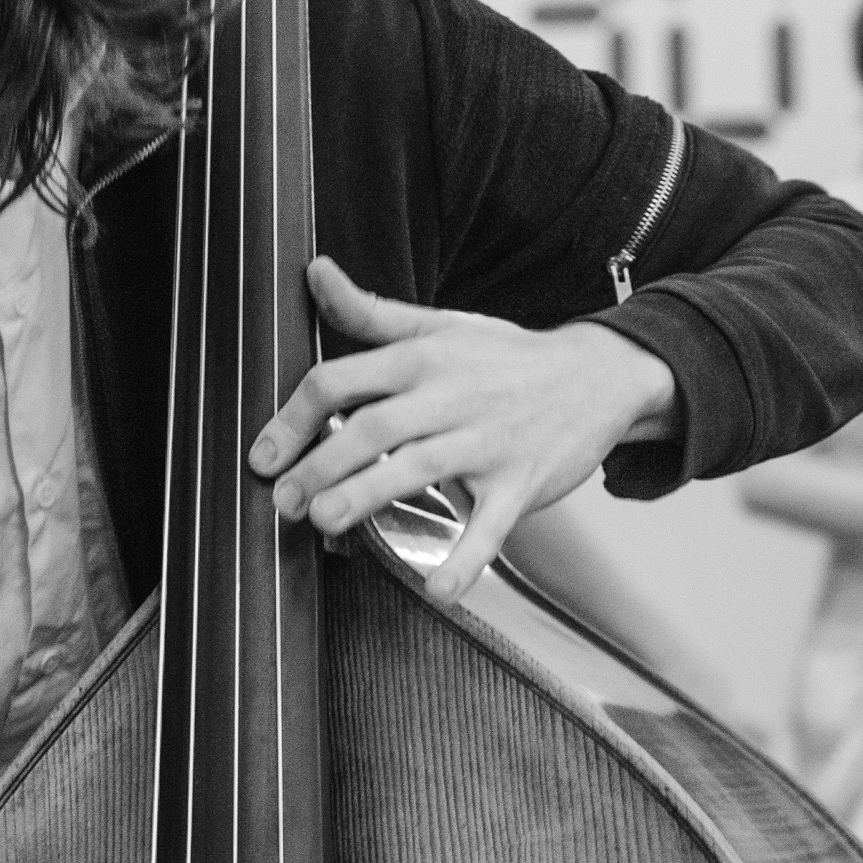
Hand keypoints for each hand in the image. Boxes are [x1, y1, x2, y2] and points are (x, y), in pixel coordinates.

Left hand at [249, 257, 676, 604]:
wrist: (598, 376)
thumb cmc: (508, 357)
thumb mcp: (440, 326)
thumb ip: (371, 312)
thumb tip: (315, 272)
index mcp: (422, 357)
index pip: (343, 378)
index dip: (295, 416)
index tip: (263, 456)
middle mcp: (450, 396)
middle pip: (374, 426)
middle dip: (322, 463)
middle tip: (283, 500)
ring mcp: (487, 442)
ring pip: (420, 467)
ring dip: (369, 495)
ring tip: (327, 522)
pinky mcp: (521, 484)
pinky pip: (491, 526)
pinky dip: (467, 560)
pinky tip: (438, 590)